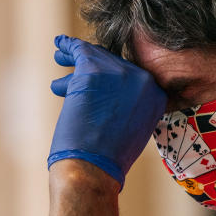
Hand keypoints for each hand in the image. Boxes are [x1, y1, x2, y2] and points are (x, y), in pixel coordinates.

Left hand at [47, 35, 166, 187]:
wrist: (93, 170)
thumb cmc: (106, 160)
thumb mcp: (131, 130)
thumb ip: (127, 106)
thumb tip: (107, 94)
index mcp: (157, 96)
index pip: (132, 75)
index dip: (112, 74)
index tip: (99, 78)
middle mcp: (143, 80)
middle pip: (113, 63)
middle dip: (91, 65)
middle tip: (72, 66)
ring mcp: (120, 73)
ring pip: (95, 57)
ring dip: (75, 58)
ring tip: (59, 58)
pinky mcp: (94, 69)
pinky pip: (79, 50)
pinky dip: (67, 47)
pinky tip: (58, 46)